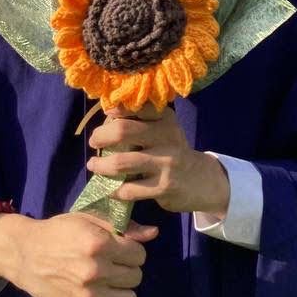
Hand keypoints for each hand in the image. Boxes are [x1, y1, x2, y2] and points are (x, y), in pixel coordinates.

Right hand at [0, 210, 156, 296]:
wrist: (25, 253)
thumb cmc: (58, 232)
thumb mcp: (88, 219)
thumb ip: (123, 226)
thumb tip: (153, 233)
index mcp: (99, 244)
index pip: (139, 255)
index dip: (132, 250)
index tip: (120, 249)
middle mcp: (96, 271)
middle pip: (136, 277)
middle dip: (128, 268)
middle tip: (112, 264)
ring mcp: (89, 294)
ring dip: (122, 290)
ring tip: (108, 281)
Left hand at [86, 104, 230, 217]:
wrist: (203, 180)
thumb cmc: (173, 150)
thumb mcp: (165, 130)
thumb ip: (142, 121)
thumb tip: (107, 114)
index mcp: (165, 118)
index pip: (136, 107)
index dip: (116, 109)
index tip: (107, 114)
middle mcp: (166, 136)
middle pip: (123, 130)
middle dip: (101, 136)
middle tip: (94, 141)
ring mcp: (165, 163)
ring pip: (121, 162)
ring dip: (101, 165)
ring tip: (94, 165)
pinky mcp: (163, 187)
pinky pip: (129, 189)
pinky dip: (113, 189)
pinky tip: (108, 188)